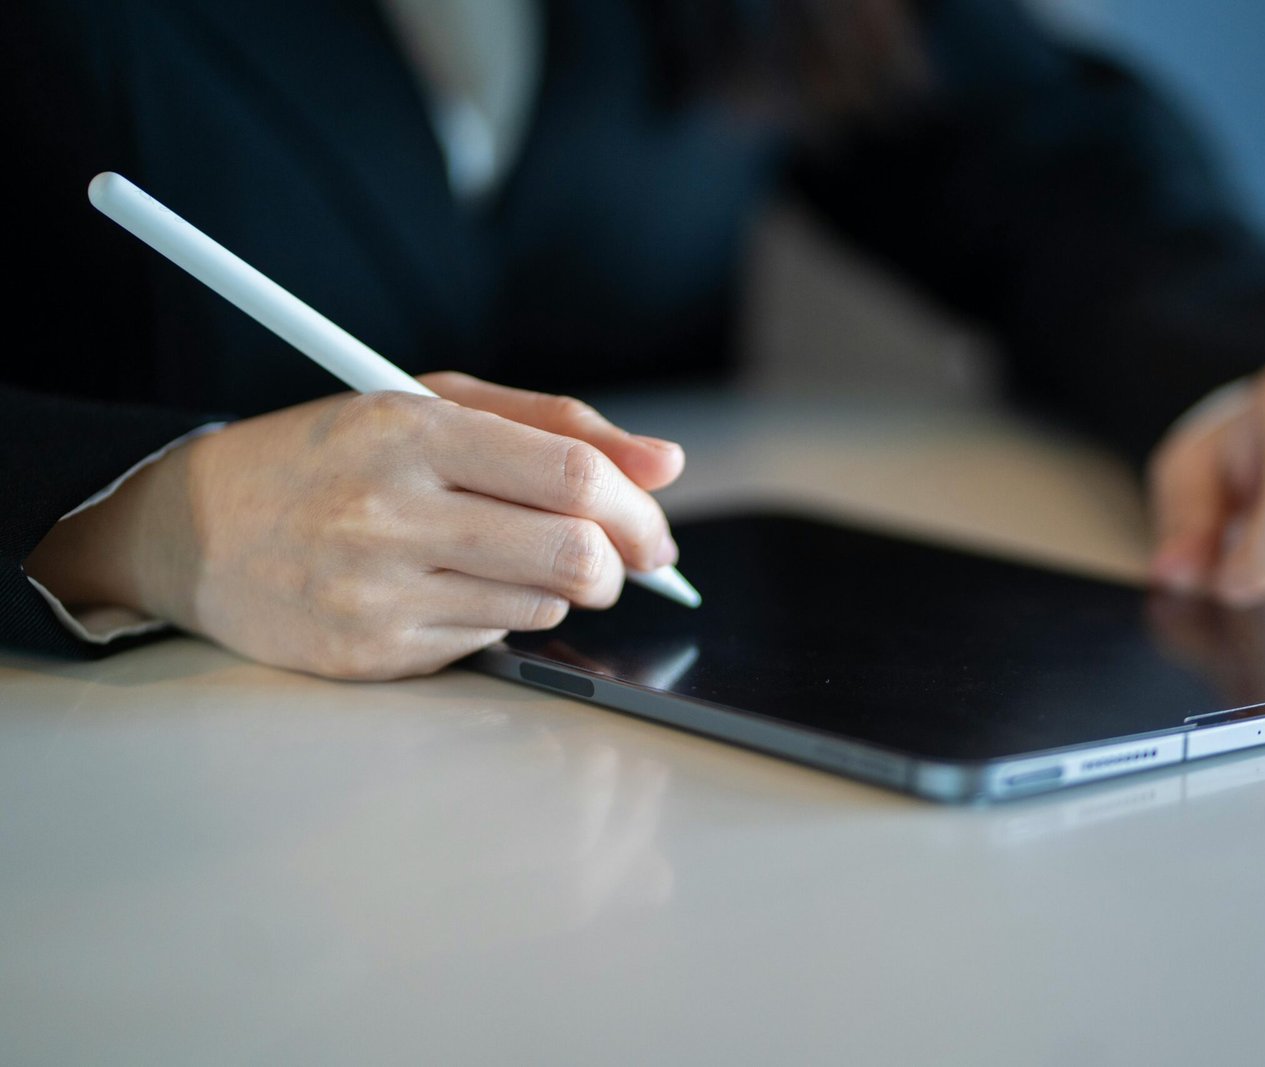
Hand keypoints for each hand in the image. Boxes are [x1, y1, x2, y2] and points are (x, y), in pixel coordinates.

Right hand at [26, 372, 685, 678]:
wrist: (193, 529)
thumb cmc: (331, 456)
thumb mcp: (430, 403)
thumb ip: (556, 425)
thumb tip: (667, 463)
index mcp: (410, 430)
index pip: (571, 476)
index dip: (637, 508)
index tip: (653, 528)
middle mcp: (390, 512)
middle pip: (573, 553)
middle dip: (618, 563)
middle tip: (613, 558)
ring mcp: (376, 591)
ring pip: (542, 605)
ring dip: (556, 587)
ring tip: (505, 557)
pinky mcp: (369, 654)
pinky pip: (490, 643)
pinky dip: (499, 616)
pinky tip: (451, 588)